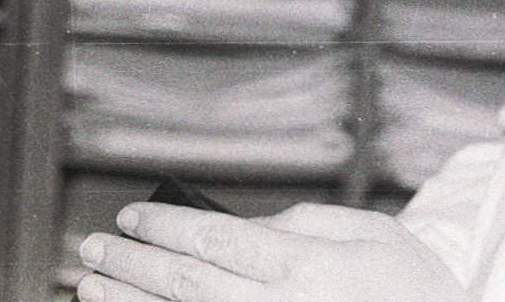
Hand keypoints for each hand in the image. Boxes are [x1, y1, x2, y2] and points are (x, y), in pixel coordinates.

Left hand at [77, 201, 466, 301]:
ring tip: (91, 288)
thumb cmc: (413, 287)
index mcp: (304, 266)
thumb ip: (303, 223)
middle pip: (185, 281)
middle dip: (132, 263)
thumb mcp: (370, 234)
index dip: (163, 224)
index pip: (214, 237)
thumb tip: (242, 224)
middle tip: (93, 248)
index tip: (131, 216)